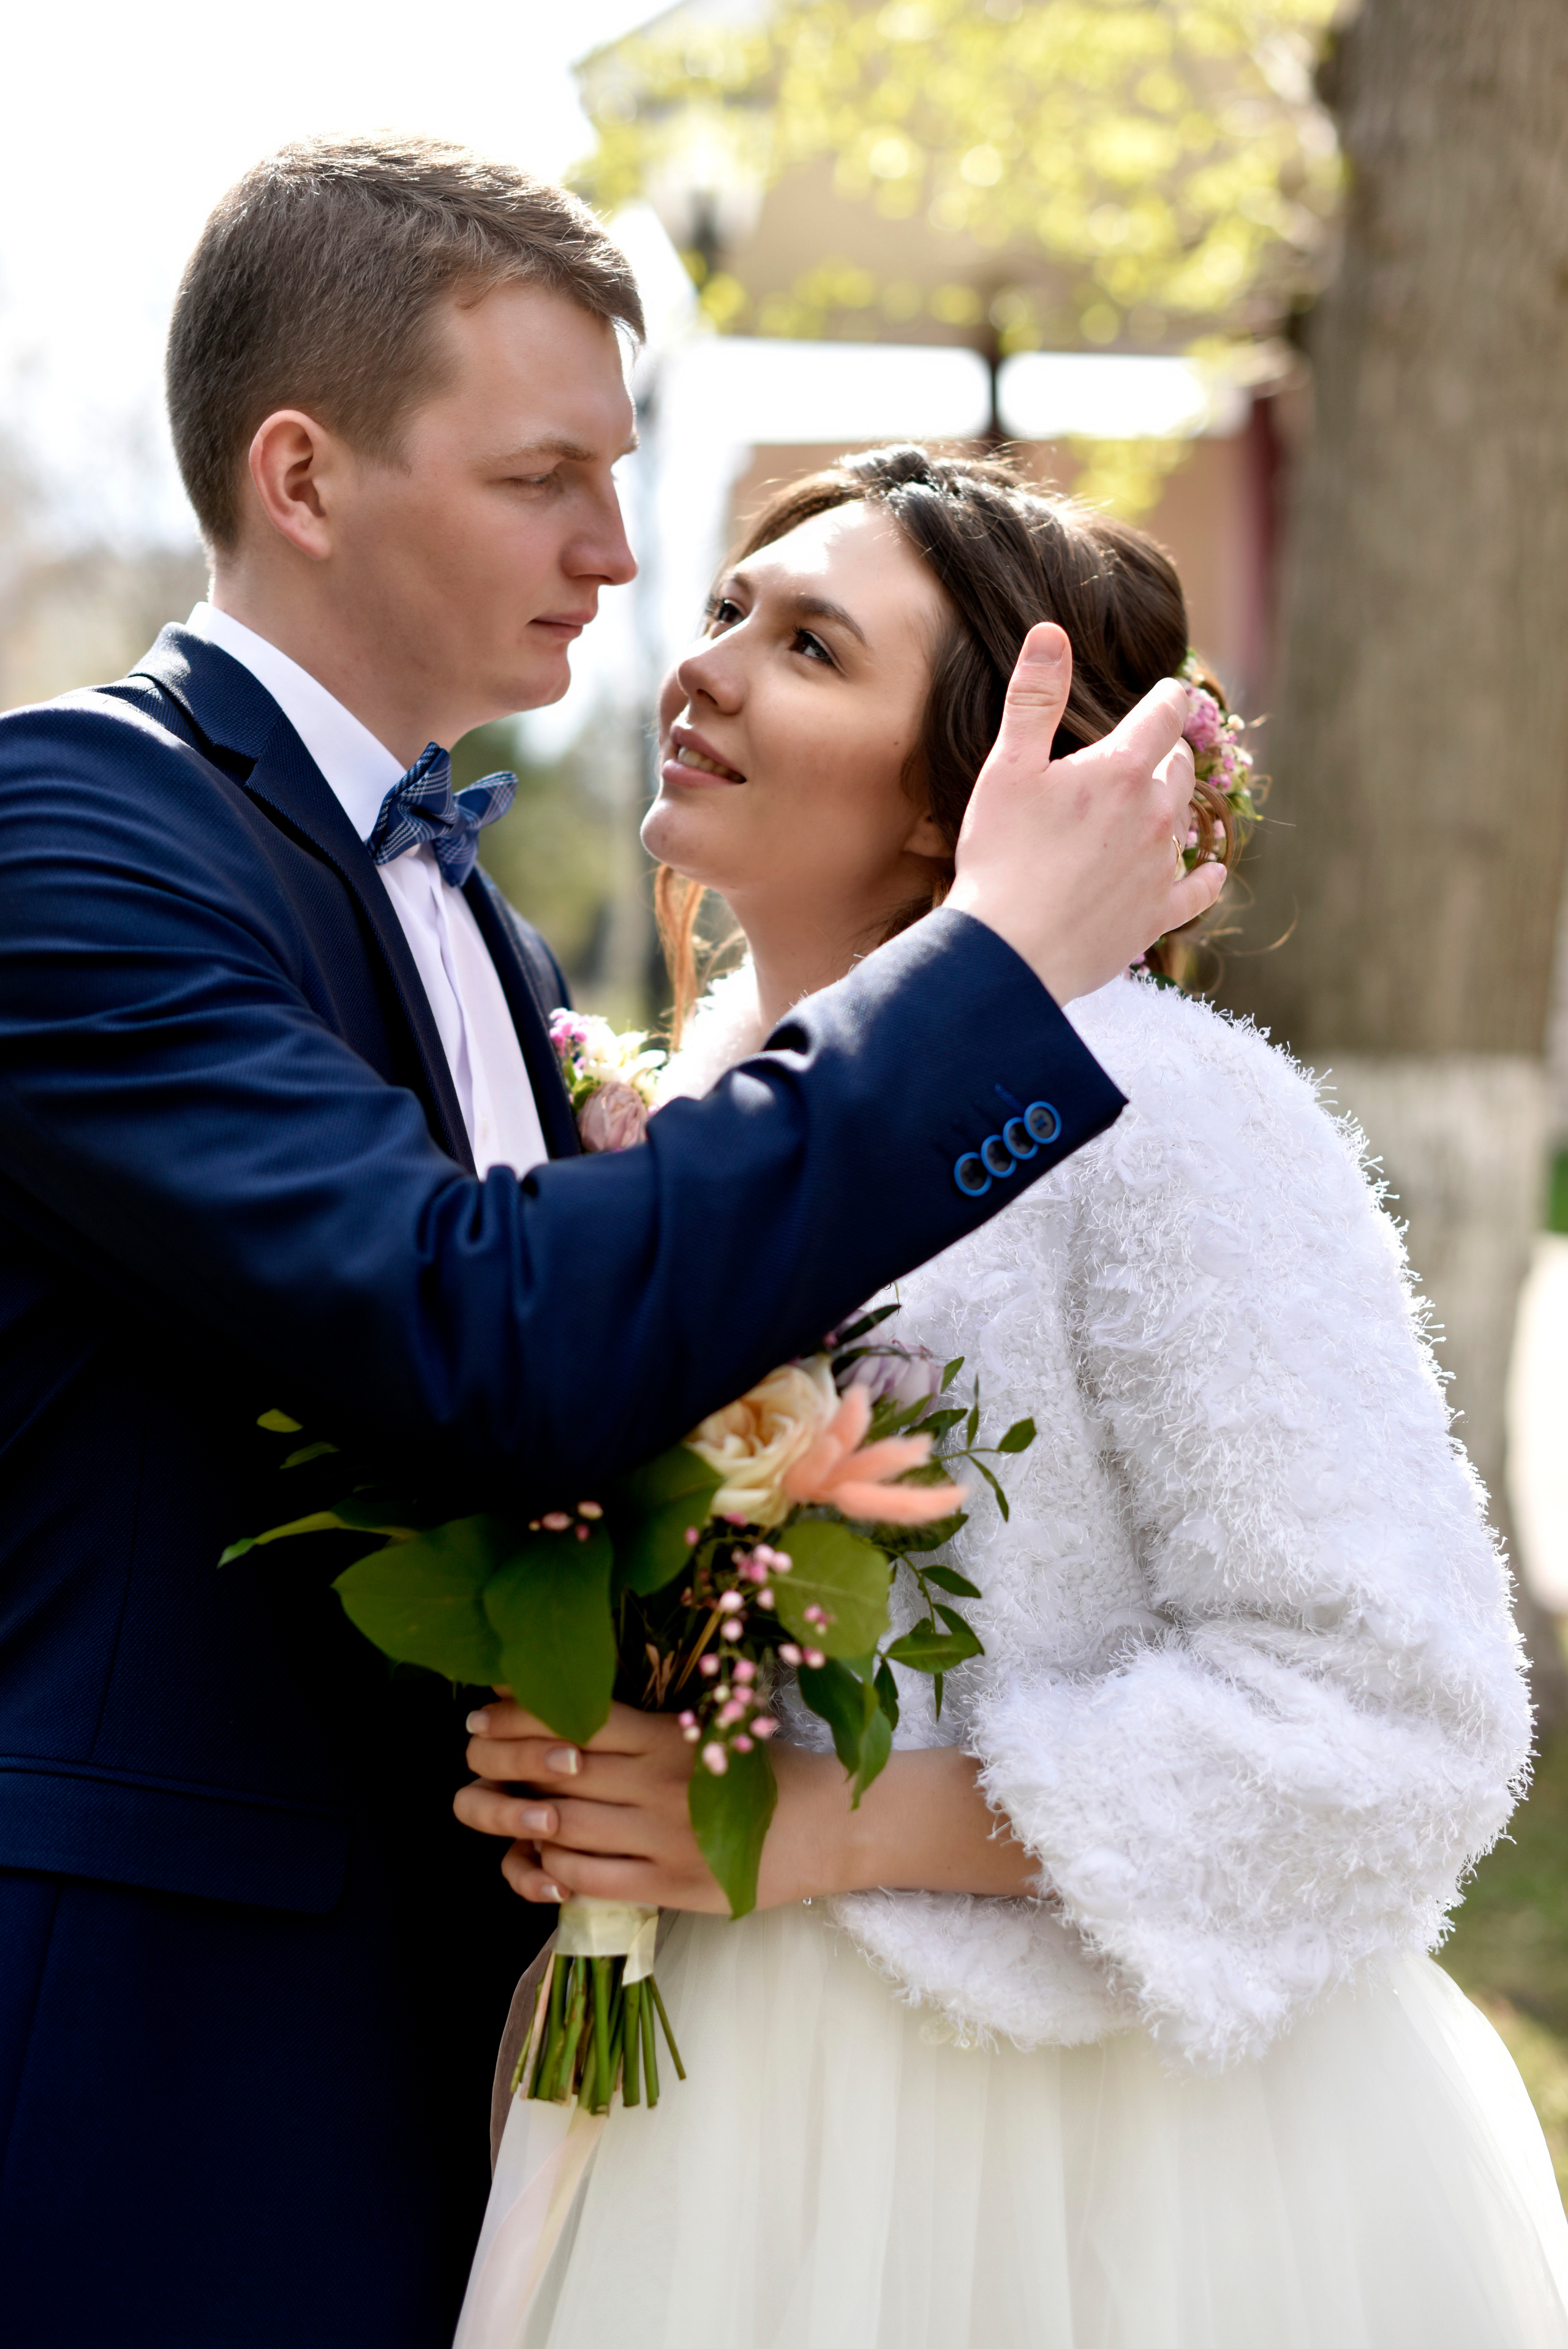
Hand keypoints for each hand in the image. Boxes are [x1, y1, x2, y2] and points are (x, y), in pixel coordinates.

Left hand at [455, 1698, 1037, 1908]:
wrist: (828, 1826)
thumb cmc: (761, 1768)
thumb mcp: (706, 1726)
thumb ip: (643, 1724)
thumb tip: (565, 1715)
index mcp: (666, 1736)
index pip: (571, 1719)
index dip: (515, 1715)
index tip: (481, 1712)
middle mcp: (656, 1785)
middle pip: (551, 1771)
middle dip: (496, 1761)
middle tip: (469, 1753)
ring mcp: (659, 1841)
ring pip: (558, 1829)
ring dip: (507, 1818)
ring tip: (481, 1805)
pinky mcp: (667, 1889)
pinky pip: (585, 1881)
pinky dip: (546, 1870)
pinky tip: (529, 1858)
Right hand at [946, 622, 1222, 1003]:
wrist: (1010, 950)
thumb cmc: (1000, 856)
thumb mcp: (1007, 768)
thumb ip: (1034, 698)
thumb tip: (1050, 632)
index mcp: (1120, 770)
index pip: (1162, 713)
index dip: (1165, 696)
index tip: (1165, 691)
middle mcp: (1153, 814)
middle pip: (1180, 767)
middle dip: (1168, 752)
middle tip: (1152, 750)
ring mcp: (1160, 867)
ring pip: (1186, 822)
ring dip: (1175, 807)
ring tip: (1157, 805)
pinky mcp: (1157, 914)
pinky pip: (1197, 889)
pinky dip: (1204, 877)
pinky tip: (1210, 874)